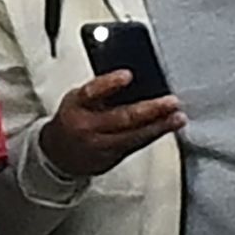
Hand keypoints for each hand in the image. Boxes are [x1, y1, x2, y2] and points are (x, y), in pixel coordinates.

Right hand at [40, 71, 185, 177]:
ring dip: (159, 126)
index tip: (127, 75)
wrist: (57, 155)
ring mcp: (98, 145)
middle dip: (150, 110)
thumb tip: (136, 78)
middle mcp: (86, 126)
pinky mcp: (110, 158)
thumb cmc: (72, 120)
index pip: (90, 92)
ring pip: (133, 136)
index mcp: (76, 105)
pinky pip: (135, 145)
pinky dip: (152, 135)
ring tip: (177, 118)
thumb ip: (101, 90)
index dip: (109, 83)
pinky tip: (166, 127)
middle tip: (171, 102)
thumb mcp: (78, 99)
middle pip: (120, 118)